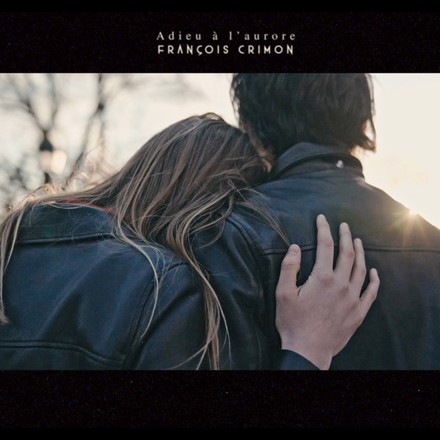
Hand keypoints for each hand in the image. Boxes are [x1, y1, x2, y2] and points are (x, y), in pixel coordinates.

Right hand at [275, 214, 379, 369]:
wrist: (307, 351)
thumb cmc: (292, 322)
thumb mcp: (283, 293)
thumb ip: (289, 267)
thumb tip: (296, 247)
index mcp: (322, 278)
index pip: (325, 245)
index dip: (323, 229)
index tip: (322, 218)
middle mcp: (341, 284)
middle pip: (347, 253)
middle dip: (345, 236)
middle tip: (344, 225)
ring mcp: (352, 298)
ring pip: (361, 269)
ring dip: (360, 253)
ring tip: (358, 241)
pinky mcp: (358, 312)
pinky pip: (371, 292)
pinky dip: (375, 280)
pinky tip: (375, 272)